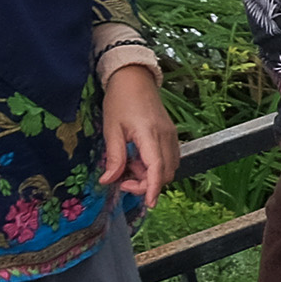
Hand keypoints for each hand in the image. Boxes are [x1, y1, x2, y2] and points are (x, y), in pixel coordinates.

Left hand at [96, 65, 178, 199]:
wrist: (134, 77)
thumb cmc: (120, 100)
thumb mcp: (112, 129)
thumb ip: (114, 157)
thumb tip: (109, 181)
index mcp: (150, 134)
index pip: (157, 168)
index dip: (154, 189)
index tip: (149, 204)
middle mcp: (166, 136)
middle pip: (166, 172)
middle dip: (147, 184)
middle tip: (123, 180)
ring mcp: (171, 135)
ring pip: (169, 166)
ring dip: (151, 175)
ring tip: (128, 167)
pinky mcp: (170, 133)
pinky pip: (168, 157)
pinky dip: (155, 166)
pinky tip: (137, 160)